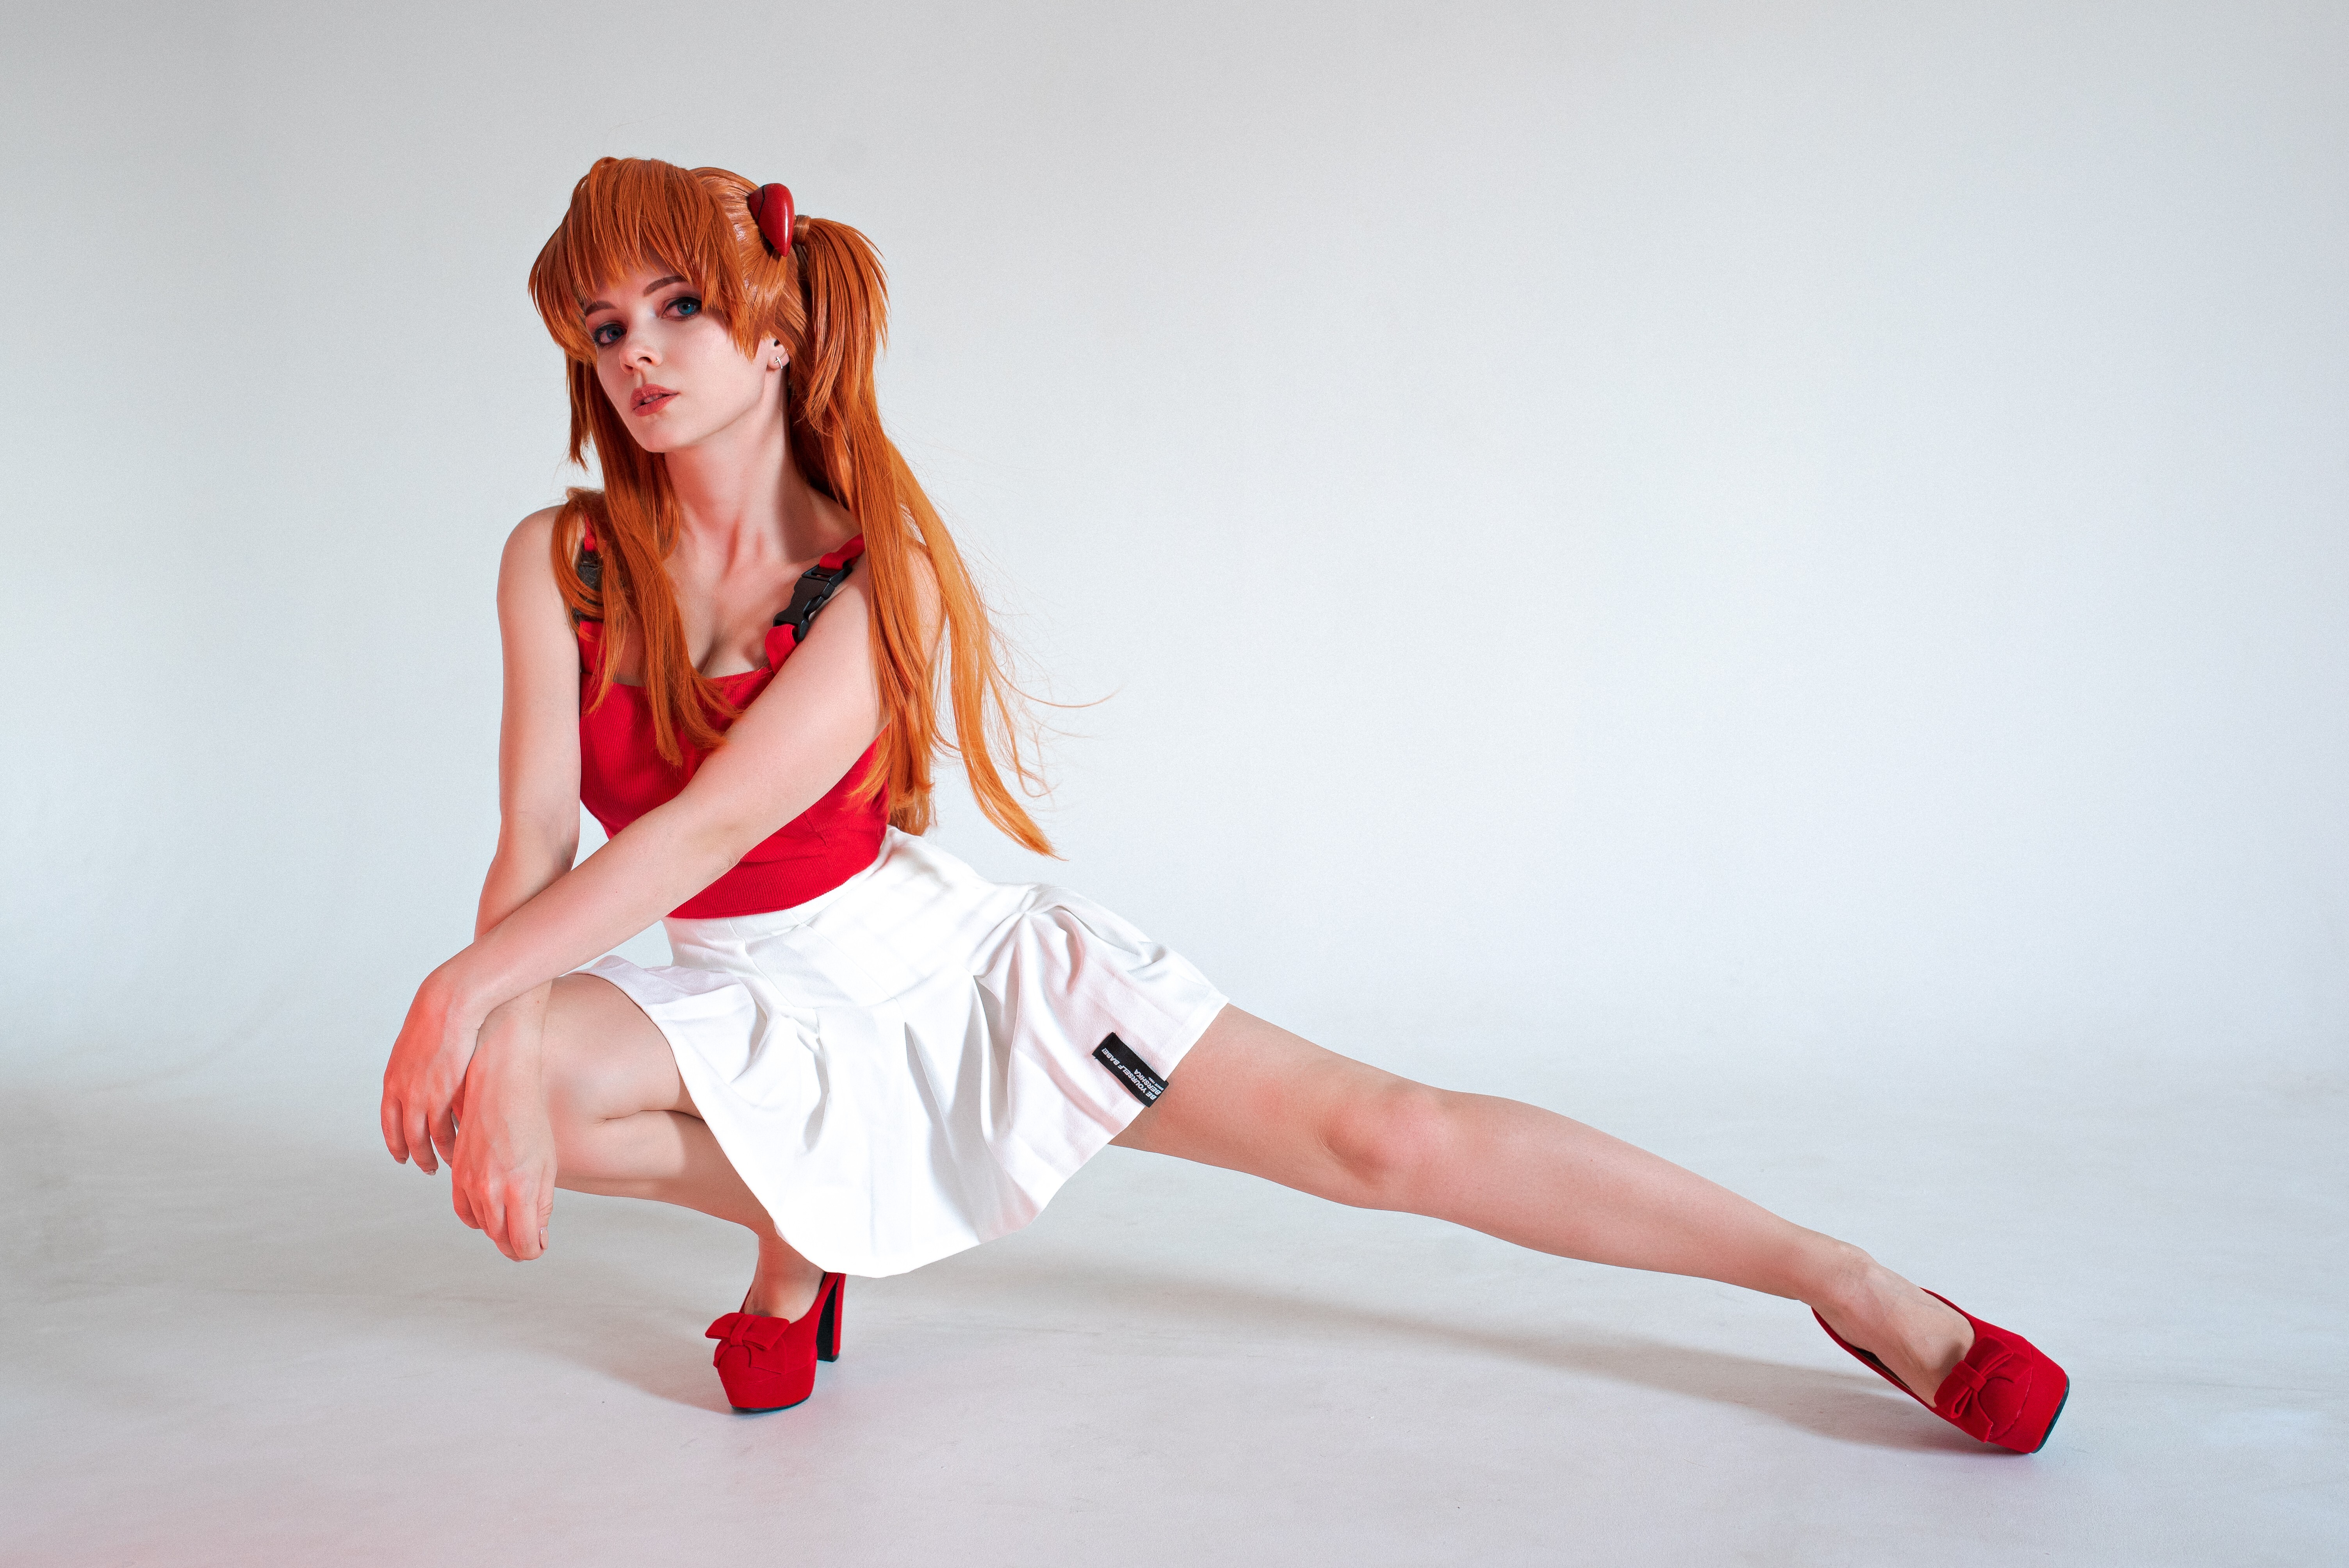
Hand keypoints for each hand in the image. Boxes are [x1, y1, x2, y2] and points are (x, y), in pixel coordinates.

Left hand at [380, 966, 479, 1173]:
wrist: (448, 1004)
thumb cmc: (439, 1018)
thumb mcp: (417, 1046)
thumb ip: (417, 1067)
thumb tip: (426, 1079)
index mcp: (393, 1080)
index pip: (389, 1122)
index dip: (395, 1142)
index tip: (402, 1156)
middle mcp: (401, 1092)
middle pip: (403, 1136)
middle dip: (413, 1155)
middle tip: (425, 1167)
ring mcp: (420, 1095)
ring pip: (422, 1139)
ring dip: (432, 1155)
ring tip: (443, 1165)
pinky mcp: (442, 1094)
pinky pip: (443, 1130)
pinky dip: (449, 1145)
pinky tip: (458, 1149)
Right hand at [450, 1050, 556, 1260]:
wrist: (499, 1087)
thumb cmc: (531, 1123)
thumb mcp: (547, 1165)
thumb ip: (541, 1205)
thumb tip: (537, 1239)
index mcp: (519, 1188)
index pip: (523, 1243)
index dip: (533, 1251)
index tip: (540, 1246)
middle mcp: (490, 1190)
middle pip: (501, 1240)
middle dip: (518, 1247)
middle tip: (530, 1243)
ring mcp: (470, 1183)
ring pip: (483, 1227)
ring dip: (499, 1233)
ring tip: (515, 1227)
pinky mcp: (457, 1175)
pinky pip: (463, 1211)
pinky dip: (478, 1219)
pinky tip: (491, 1216)